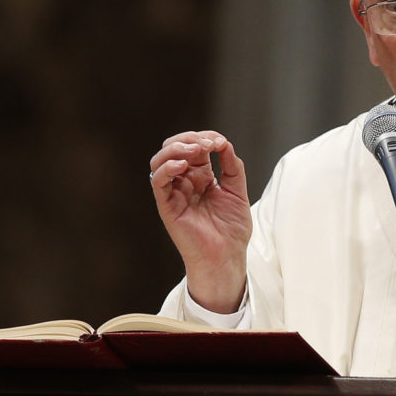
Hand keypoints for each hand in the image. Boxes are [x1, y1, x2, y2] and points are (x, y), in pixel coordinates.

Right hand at [149, 131, 251, 312]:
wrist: (227, 257)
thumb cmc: (232, 230)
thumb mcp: (238, 191)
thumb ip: (232, 166)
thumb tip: (224, 143)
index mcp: (201, 176)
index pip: (194, 146)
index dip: (205, 138)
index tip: (221, 142)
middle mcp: (185, 182)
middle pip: (174, 148)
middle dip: (190, 138)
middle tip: (209, 143)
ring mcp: (174, 193)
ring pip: (160, 160)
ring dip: (176, 148)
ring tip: (196, 149)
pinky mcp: (167, 206)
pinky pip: (157, 181)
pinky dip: (167, 168)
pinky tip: (183, 166)